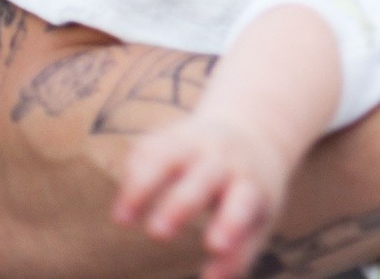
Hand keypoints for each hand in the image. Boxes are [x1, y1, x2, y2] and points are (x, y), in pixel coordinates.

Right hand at [112, 113, 290, 278]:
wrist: (254, 126)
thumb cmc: (251, 188)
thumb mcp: (258, 217)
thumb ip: (239, 254)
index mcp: (250, 182)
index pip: (243, 201)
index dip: (231, 222)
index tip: (217, 246)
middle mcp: (222, 160)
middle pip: (203, 179)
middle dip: (180, 204)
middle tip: (159, 234)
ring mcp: (194, 145)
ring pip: (166, 157)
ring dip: (143, 186)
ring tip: (121, 220)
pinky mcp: (168, 139)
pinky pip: (146, 151)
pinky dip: (132, 174)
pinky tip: (124, 205)